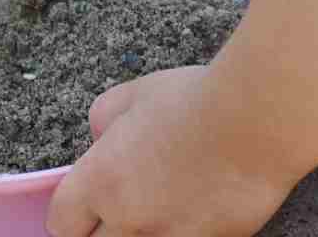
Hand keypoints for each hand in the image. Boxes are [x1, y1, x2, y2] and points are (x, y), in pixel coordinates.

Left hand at [46, 66, 296, 236]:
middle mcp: (130, 220)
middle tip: (122, 213)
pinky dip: (184, 233)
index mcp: (101, 180)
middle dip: (104, 231)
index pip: (61, 222)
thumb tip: (101, 137)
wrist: (255, 122)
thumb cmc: (194, 100)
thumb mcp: (134, 94)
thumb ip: (105, 118)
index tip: (82, 210)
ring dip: (144, 233)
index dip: (71, 216)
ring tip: (162, 209)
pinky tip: (195, 213)